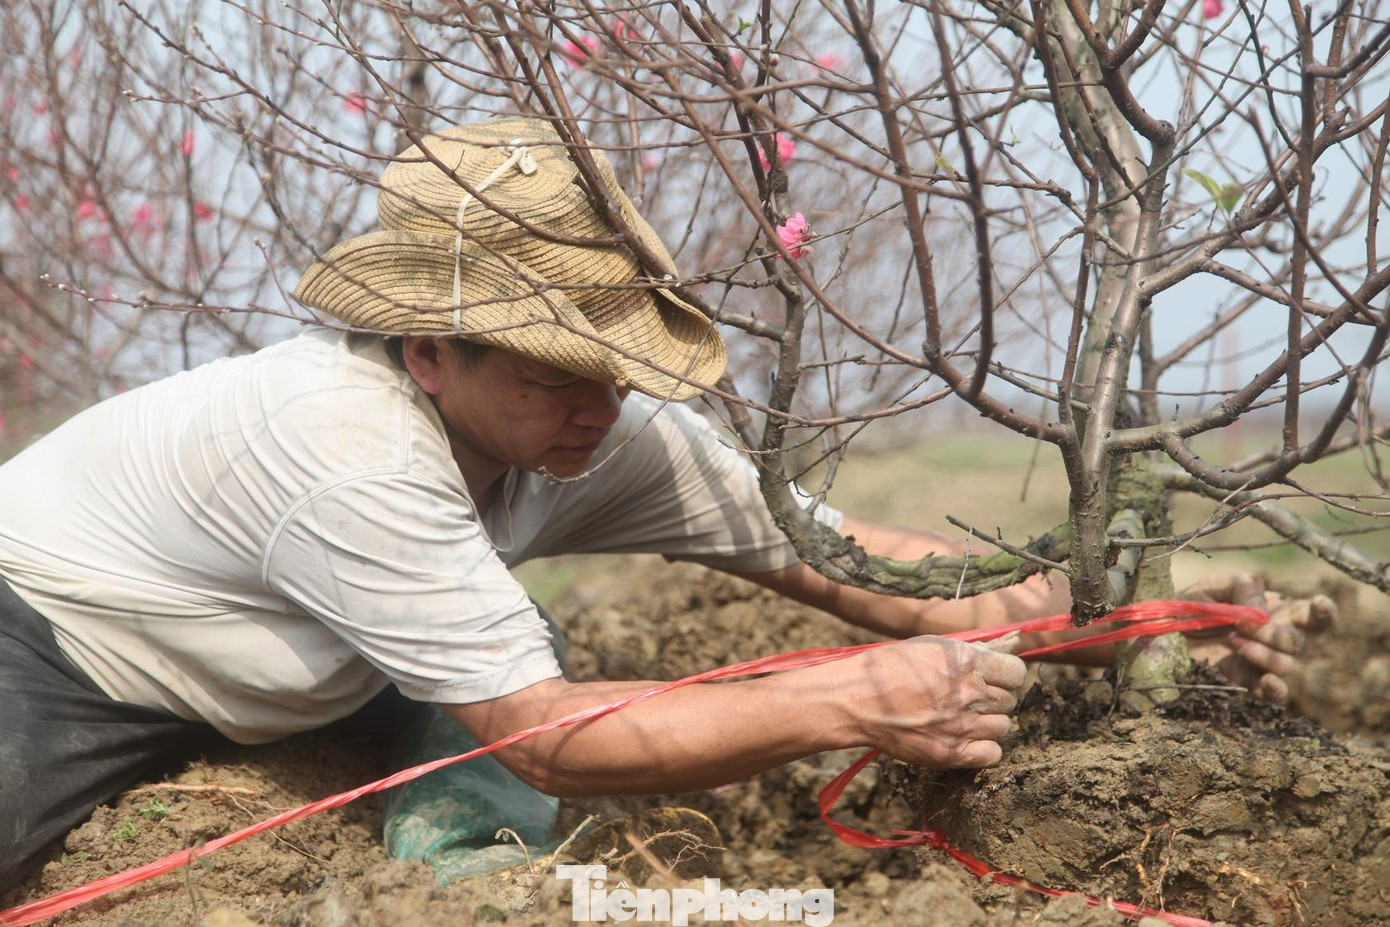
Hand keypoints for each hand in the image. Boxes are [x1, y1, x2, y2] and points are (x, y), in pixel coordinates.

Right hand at [847, 633, 1026, 768]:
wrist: (856, 701)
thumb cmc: (891, 667)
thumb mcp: (932, 647)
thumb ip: (974, 648)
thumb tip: (1014, 641)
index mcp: (966, 662)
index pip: (1016, 672)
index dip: (1006, 674)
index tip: (994, 677)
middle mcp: (968, 693)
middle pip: (1009, 700)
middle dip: (994, 698)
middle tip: (970, 698)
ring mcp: (961, 725)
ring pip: (1004, 726)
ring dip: (989, 722)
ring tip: (964, 717)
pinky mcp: (950, 753)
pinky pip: (993, 754)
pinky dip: (985, 748)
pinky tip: (966, 738)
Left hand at [1180, 572, 1334, 703]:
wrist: (1161, 633)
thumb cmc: (1191, 606)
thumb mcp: (1214, 586)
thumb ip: (1243, 587)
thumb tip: (1263, 610)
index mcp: (1274, 611)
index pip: (1313, 615)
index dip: (1323, 612)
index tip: (1319, 605)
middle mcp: (1274, 639)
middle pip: (1297, 641)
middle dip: (1274, 634)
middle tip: (1241, 626)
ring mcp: (1262, 663)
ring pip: (1287, 664)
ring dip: (1262, 653)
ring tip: (1232, 642)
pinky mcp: (1247, 684)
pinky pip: (1276, 696)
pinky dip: (1277, 689)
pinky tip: (1267, 680)